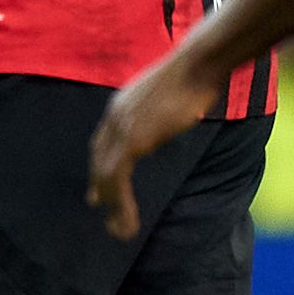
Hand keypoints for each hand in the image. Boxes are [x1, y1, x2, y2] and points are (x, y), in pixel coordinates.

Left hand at [85, 54, 219, 239]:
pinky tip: (128, 222)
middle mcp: (115, 116)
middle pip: (98, 158)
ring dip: (112, 205)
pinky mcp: (133, 141)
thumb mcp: (171, 93)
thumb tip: (172, 115)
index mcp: (122, 104)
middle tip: (95, 205)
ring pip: (106, 176)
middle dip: (98, 184)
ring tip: (118, 230)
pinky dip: (121, 205)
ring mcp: (121, 128)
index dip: (99, 162)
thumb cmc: (196, 74)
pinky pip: (118, 179)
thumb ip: (162, 109)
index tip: (97, 182)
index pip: (102, 140)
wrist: (198, 65)